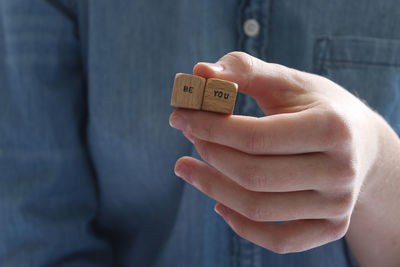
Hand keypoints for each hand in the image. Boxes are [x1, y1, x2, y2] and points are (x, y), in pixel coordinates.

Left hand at [169, 52, 380, 253]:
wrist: (362, 144)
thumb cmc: (319, 108)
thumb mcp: (288, 82)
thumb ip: (245, 71)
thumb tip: (200, 71)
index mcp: (332, 128)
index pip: (255, 137)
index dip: (209, 127)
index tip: (180, 117)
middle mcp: (340, 171)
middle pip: (254, 176)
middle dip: (209, 155)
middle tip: (188, 138)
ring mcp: (338, 205)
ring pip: (259, 208)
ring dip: (212, 188)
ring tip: (187, 167)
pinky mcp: (332, 228)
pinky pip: (279, 240)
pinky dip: (241, 225)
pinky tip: (218, 202)